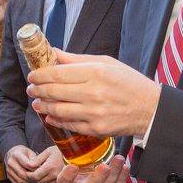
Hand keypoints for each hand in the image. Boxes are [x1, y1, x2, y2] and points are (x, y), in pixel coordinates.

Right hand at [3, 144, 40, 182]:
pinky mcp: (8, 176)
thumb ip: (35, 160)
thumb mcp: (30, 152)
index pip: (28, 164)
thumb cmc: (24, 153)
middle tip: (39, 176)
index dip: (36, 168)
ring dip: (29, 182)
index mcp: (16, 154)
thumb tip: (40, 169)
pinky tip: (29, 181)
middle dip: (33, 177)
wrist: (13, 153)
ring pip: (20, 181)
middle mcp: (10, 162)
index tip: (40, 169)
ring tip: (35, 179)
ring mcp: (8, 170)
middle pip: (23, 174)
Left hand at [27, 50, 161, 138]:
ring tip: (37, 102)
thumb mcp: (107, 63)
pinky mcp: (96, 129)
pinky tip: (50, 115)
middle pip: (54, 91)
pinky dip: (56, 120)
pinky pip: (69, 125)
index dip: (40, 75)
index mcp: (96, 72)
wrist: (151, 109)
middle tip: (31, 88)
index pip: (58, 73)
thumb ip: (78, 59)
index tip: (32, 75)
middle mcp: (94, 92)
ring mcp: (94, 113)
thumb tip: (54, 53)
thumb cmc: (129, 83)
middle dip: (37, 90)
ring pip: (57, 110)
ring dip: (42, 106)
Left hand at [27, 145, 64, 182]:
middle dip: (35, 178)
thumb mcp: (48, 151)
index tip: (28, 172)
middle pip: (39, 181)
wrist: (74, 156)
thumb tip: (29, 165)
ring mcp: (59, 180)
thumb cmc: (60, 152)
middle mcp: (54, 175)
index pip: (35, 176)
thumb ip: (37, 159)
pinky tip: (49, 176)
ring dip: (42, 180)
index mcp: (50, 167)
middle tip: (34, 172)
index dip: (29, 175)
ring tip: (43, 173)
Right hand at [54, 154, 129, 182]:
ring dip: (114, 175)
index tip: (72, 166)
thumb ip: (70, 148)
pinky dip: (122, 178)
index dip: (67, 176)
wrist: (88, 172)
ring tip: (118, 160)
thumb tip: (67, 128)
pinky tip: (124, 167)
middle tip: (104, 166)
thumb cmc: (79, 162)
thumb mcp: (72, 156)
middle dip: (98, 178)